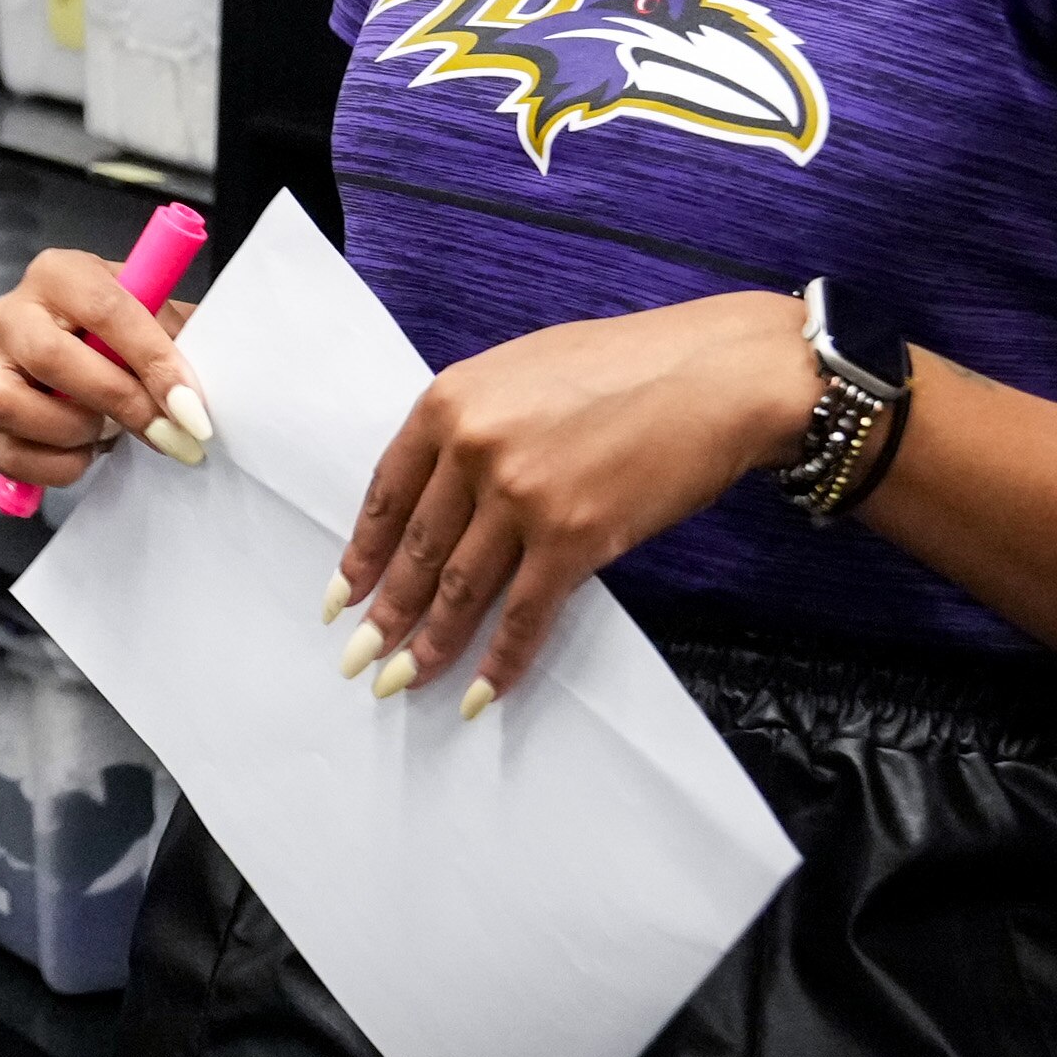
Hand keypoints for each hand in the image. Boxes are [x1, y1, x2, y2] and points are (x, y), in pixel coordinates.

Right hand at [0, 250, 207, 495]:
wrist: (92, 353)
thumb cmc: (128, 333)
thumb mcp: (158, 319)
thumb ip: (176, 347)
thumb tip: (192, 404)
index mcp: (60, 274)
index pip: (105, 309)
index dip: (152, 362)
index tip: (192, 409)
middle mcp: (12, 312)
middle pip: (49, 356)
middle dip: (116, 401)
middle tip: (164, 432)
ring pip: (6, 403)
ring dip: (71, 430)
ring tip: (109, 432)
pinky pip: (5, 452)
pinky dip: (55, 466)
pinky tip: (84, 453)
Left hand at [333, 291, 813, 712]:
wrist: (714, 375)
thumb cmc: (627, 364)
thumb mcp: (520, 371)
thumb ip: (473, 424)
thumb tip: (442, 490)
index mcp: (450, 402)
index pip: (386, 494)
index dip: (362, 554)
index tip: (342, 594)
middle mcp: (474, 449)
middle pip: (416, 550)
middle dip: (385, 613)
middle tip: (358, 656)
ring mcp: (522, 497)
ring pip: (460, 590)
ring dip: (428, 645)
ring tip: (401, 681)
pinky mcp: (575, 538)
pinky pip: (525, 615)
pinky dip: (500, 660)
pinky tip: (478, 692)